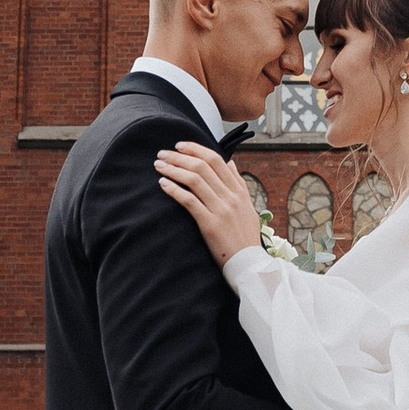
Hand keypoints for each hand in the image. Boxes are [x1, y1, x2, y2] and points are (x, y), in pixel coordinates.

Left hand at [154, 140, 265, 268]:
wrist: (248, 263)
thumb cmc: (245, 237)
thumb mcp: (247, 206)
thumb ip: (238, 183)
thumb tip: (231, 163)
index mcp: (239, 191)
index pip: (217, 160)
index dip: (196, 150)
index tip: (180, 146)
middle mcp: (231, 197)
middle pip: (203, 167)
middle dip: (180, 157)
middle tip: (162, 153)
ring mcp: (221, 210)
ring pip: (194, 180)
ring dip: (173, 169)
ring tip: (159, 166)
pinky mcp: (210, 224)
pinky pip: (189, 201)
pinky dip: (174, 189)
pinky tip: (163, 184)